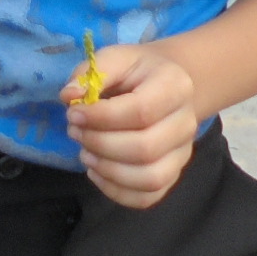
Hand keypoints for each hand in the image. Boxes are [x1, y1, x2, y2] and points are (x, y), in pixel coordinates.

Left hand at [62, 45, 197, 208]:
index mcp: (176, 87)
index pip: (141, 111)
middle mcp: (187, 123)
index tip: (73, 113)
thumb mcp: (115, 58)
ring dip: (108, 170)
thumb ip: (92, 73)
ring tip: (85, 153)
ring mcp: (182, 153)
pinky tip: (97, 172)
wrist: (165, 86)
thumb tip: (69, 95)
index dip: (101, 117)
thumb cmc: (136, 72)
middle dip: (100, 144)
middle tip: (75, 132)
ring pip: (150, 178)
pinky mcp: (172, 175)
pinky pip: (147, 196)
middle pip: (145, 149)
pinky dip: (116, 191)